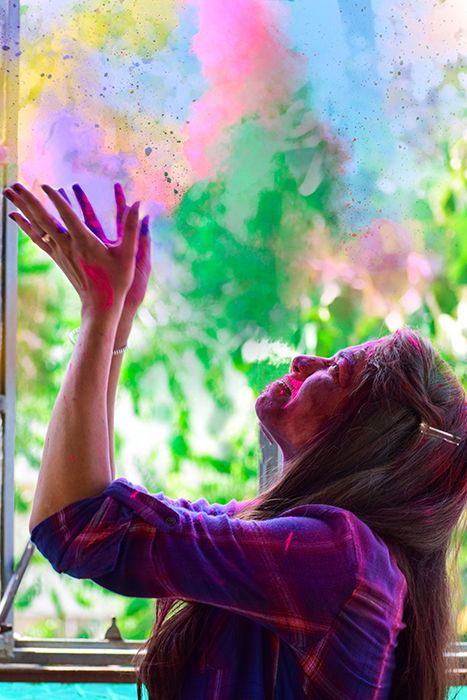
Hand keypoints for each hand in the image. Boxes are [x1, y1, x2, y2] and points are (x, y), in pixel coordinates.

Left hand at [3, 181, 147, 315]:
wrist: (100, 304)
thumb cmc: (117, 280)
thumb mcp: (129, 254)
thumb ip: (132, 228)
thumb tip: (138, 204)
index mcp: (85, 243)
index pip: (67, 216)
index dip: (56, 199)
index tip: (45, 184)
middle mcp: (68, 246)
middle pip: (43, 219)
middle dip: (27, 200)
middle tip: (12, 184)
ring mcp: (60, 252)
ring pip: (36, 226)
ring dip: (22, 208)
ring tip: (8, 192)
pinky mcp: (57, 258)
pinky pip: (37, 238)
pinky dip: (25, 224)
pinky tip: (15, 216)